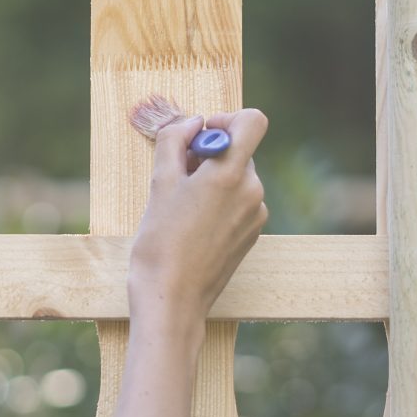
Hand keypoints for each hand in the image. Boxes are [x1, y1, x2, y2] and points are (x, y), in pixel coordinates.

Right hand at [127, 107, 269, 317]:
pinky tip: (194, 223)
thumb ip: (174, 141)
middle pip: (240, 151)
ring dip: (214, 179)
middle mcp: (253, 191)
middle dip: (211, 154)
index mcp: (231, 174)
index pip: (253, 121)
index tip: (201, 136)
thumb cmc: (161, 242)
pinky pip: (240, 202)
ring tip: (183, 205)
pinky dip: (221, 202)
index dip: (226, 119)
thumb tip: (191, 122)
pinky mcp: (252, 234)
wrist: (172, 298)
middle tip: (179, 174)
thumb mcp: (160, 182)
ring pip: (238, 177)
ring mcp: (256, 215)